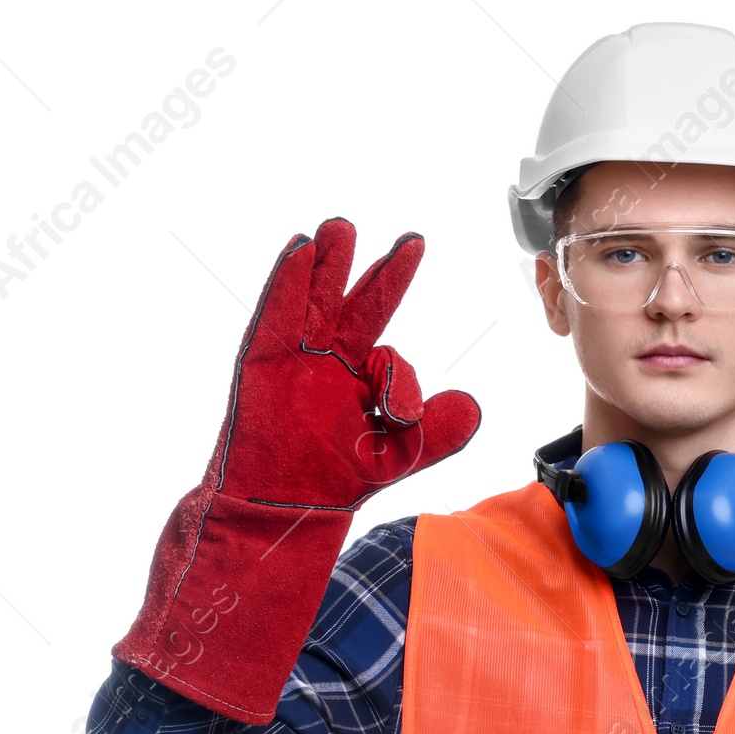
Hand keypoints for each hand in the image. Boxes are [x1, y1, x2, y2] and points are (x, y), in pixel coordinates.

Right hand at [213, 217, 479, 507]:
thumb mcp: (398, 457)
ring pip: (317, 299)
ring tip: (343, 227)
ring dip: (330, 262)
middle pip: (359, 306)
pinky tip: (301, 250)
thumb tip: (472, 404)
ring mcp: (295, 357)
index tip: (395, 413)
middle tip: (412, 241)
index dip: (396, 379)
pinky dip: (288, 282)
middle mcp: (330, 361)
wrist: (282, 506)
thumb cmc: (334, 482)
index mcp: (361, 380)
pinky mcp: (261, 360)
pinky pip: (276, 313)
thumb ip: (437, 433)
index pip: (389, 355)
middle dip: (383, 274)